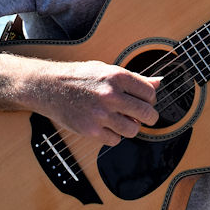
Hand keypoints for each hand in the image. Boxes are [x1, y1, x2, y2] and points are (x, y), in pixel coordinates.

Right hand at [33, 60, 161, 146]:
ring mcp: (101, 114)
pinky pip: (115, 140)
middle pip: (147, 114)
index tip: (144, 101)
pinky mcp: (91, 131)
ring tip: (121, 120)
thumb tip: (159, 83)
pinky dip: (114, 135)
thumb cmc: (80, 77)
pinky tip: (106, 126)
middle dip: (148, 117)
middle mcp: (111, 95)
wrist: (50, 87)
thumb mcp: (107, 70)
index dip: (150, 99)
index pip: (150, 93)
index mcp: (117, 76)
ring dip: (131, 127)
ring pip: (133, 130)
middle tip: (141, 116)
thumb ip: (134, 78)